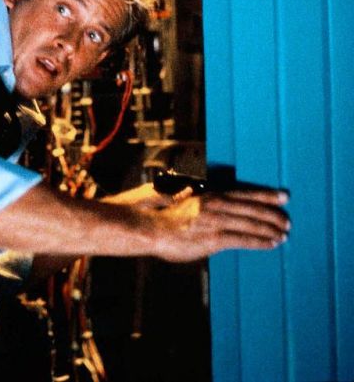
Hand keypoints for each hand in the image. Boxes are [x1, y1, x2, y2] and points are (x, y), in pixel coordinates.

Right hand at [148, 187, 289, 261]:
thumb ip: (200, 202)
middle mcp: (216, 205)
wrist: (149, 228)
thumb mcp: (184, 201)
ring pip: (252, 224)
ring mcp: (216, 221)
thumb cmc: (162, 217)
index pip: (245, 194)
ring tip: (283, 235)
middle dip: (273, 215)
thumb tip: (209, 203)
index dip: (266, 195)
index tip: (283, 197)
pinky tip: (271, 244)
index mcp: (210, 195)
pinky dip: (260, 241)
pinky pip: (244, 239)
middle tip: (287, 221)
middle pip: (253, 209)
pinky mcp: (214, 238)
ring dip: (271, 230)